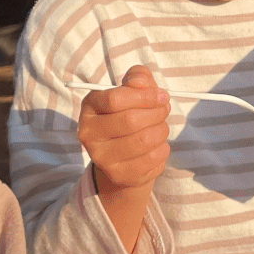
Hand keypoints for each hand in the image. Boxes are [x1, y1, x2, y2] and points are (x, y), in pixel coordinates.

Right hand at [79, 65, 170, 194]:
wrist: (123, 153)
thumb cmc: (128, 113)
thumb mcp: (131, 90)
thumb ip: (138, 78)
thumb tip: (143, 83)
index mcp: (89, 108)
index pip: (115, 100)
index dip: (145, 96)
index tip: (161, 96)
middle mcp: (89, 135)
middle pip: (131, 121)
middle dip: (157, 113)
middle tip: (164, 110)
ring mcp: (102, 158)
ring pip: (145, 140)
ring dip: (162, 130)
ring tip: (161, 127)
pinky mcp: (119, 175)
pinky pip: (152, 159)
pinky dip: (163, 149)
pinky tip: (158, 145)